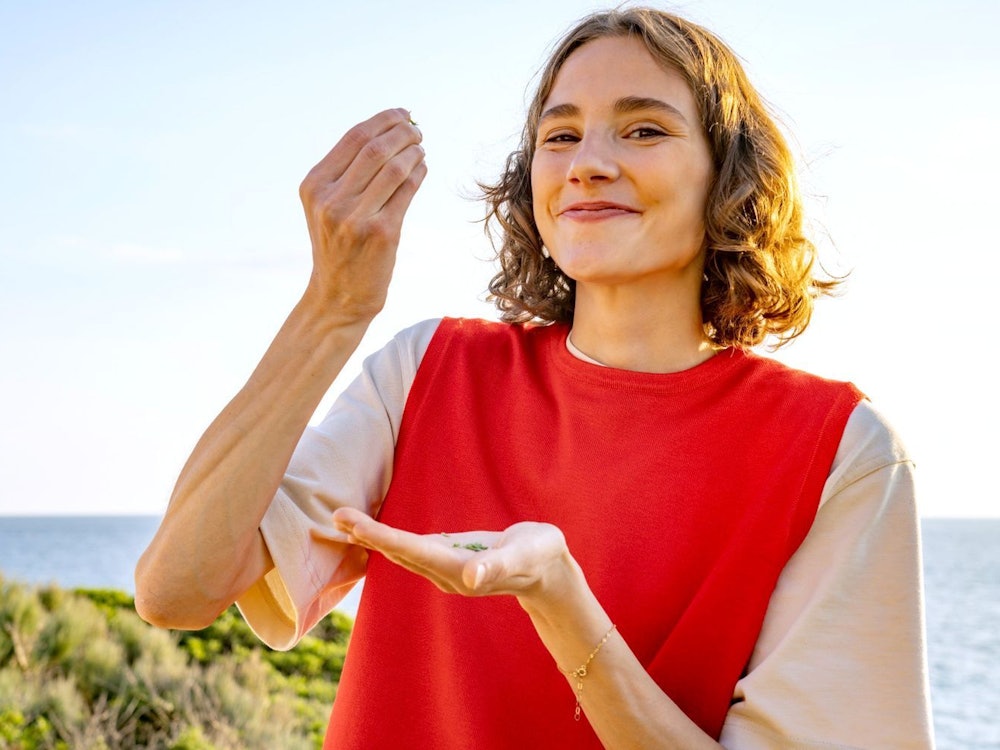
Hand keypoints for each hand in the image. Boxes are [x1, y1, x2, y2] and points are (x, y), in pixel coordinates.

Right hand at [299, 108, 425, 320]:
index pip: (354, 137)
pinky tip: (422, 168)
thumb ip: (347, 172)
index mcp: (314, 186)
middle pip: (376, 148)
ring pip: (395, 167)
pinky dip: (419, 173)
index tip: (402, 114)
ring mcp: (356, 218)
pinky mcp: (382, 233)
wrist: (338, 296)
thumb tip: (389, 131)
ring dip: (414, 151)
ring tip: (420, 148)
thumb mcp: (326, 206)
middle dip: (403, 132)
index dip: (383, 120)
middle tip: (417, 130)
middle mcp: (331, 200)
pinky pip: (408, 191)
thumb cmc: (338, 246)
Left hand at [330, 507, 572, 599]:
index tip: (352, 523)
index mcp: (459, 570)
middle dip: (367, 535)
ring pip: (402, 554)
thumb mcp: (524, 555)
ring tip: (346, 521)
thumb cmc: (541, 556)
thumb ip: (496, 566)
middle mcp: (446, 574)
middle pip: (399, 553)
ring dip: (373, 538)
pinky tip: (375, 534)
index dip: (380, 536)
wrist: (550, 571)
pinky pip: (412, 551)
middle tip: (336, 515)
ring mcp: (446, 570)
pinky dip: (389, 541)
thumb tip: (470, 578)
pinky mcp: (450, 562)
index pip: (411, 550)